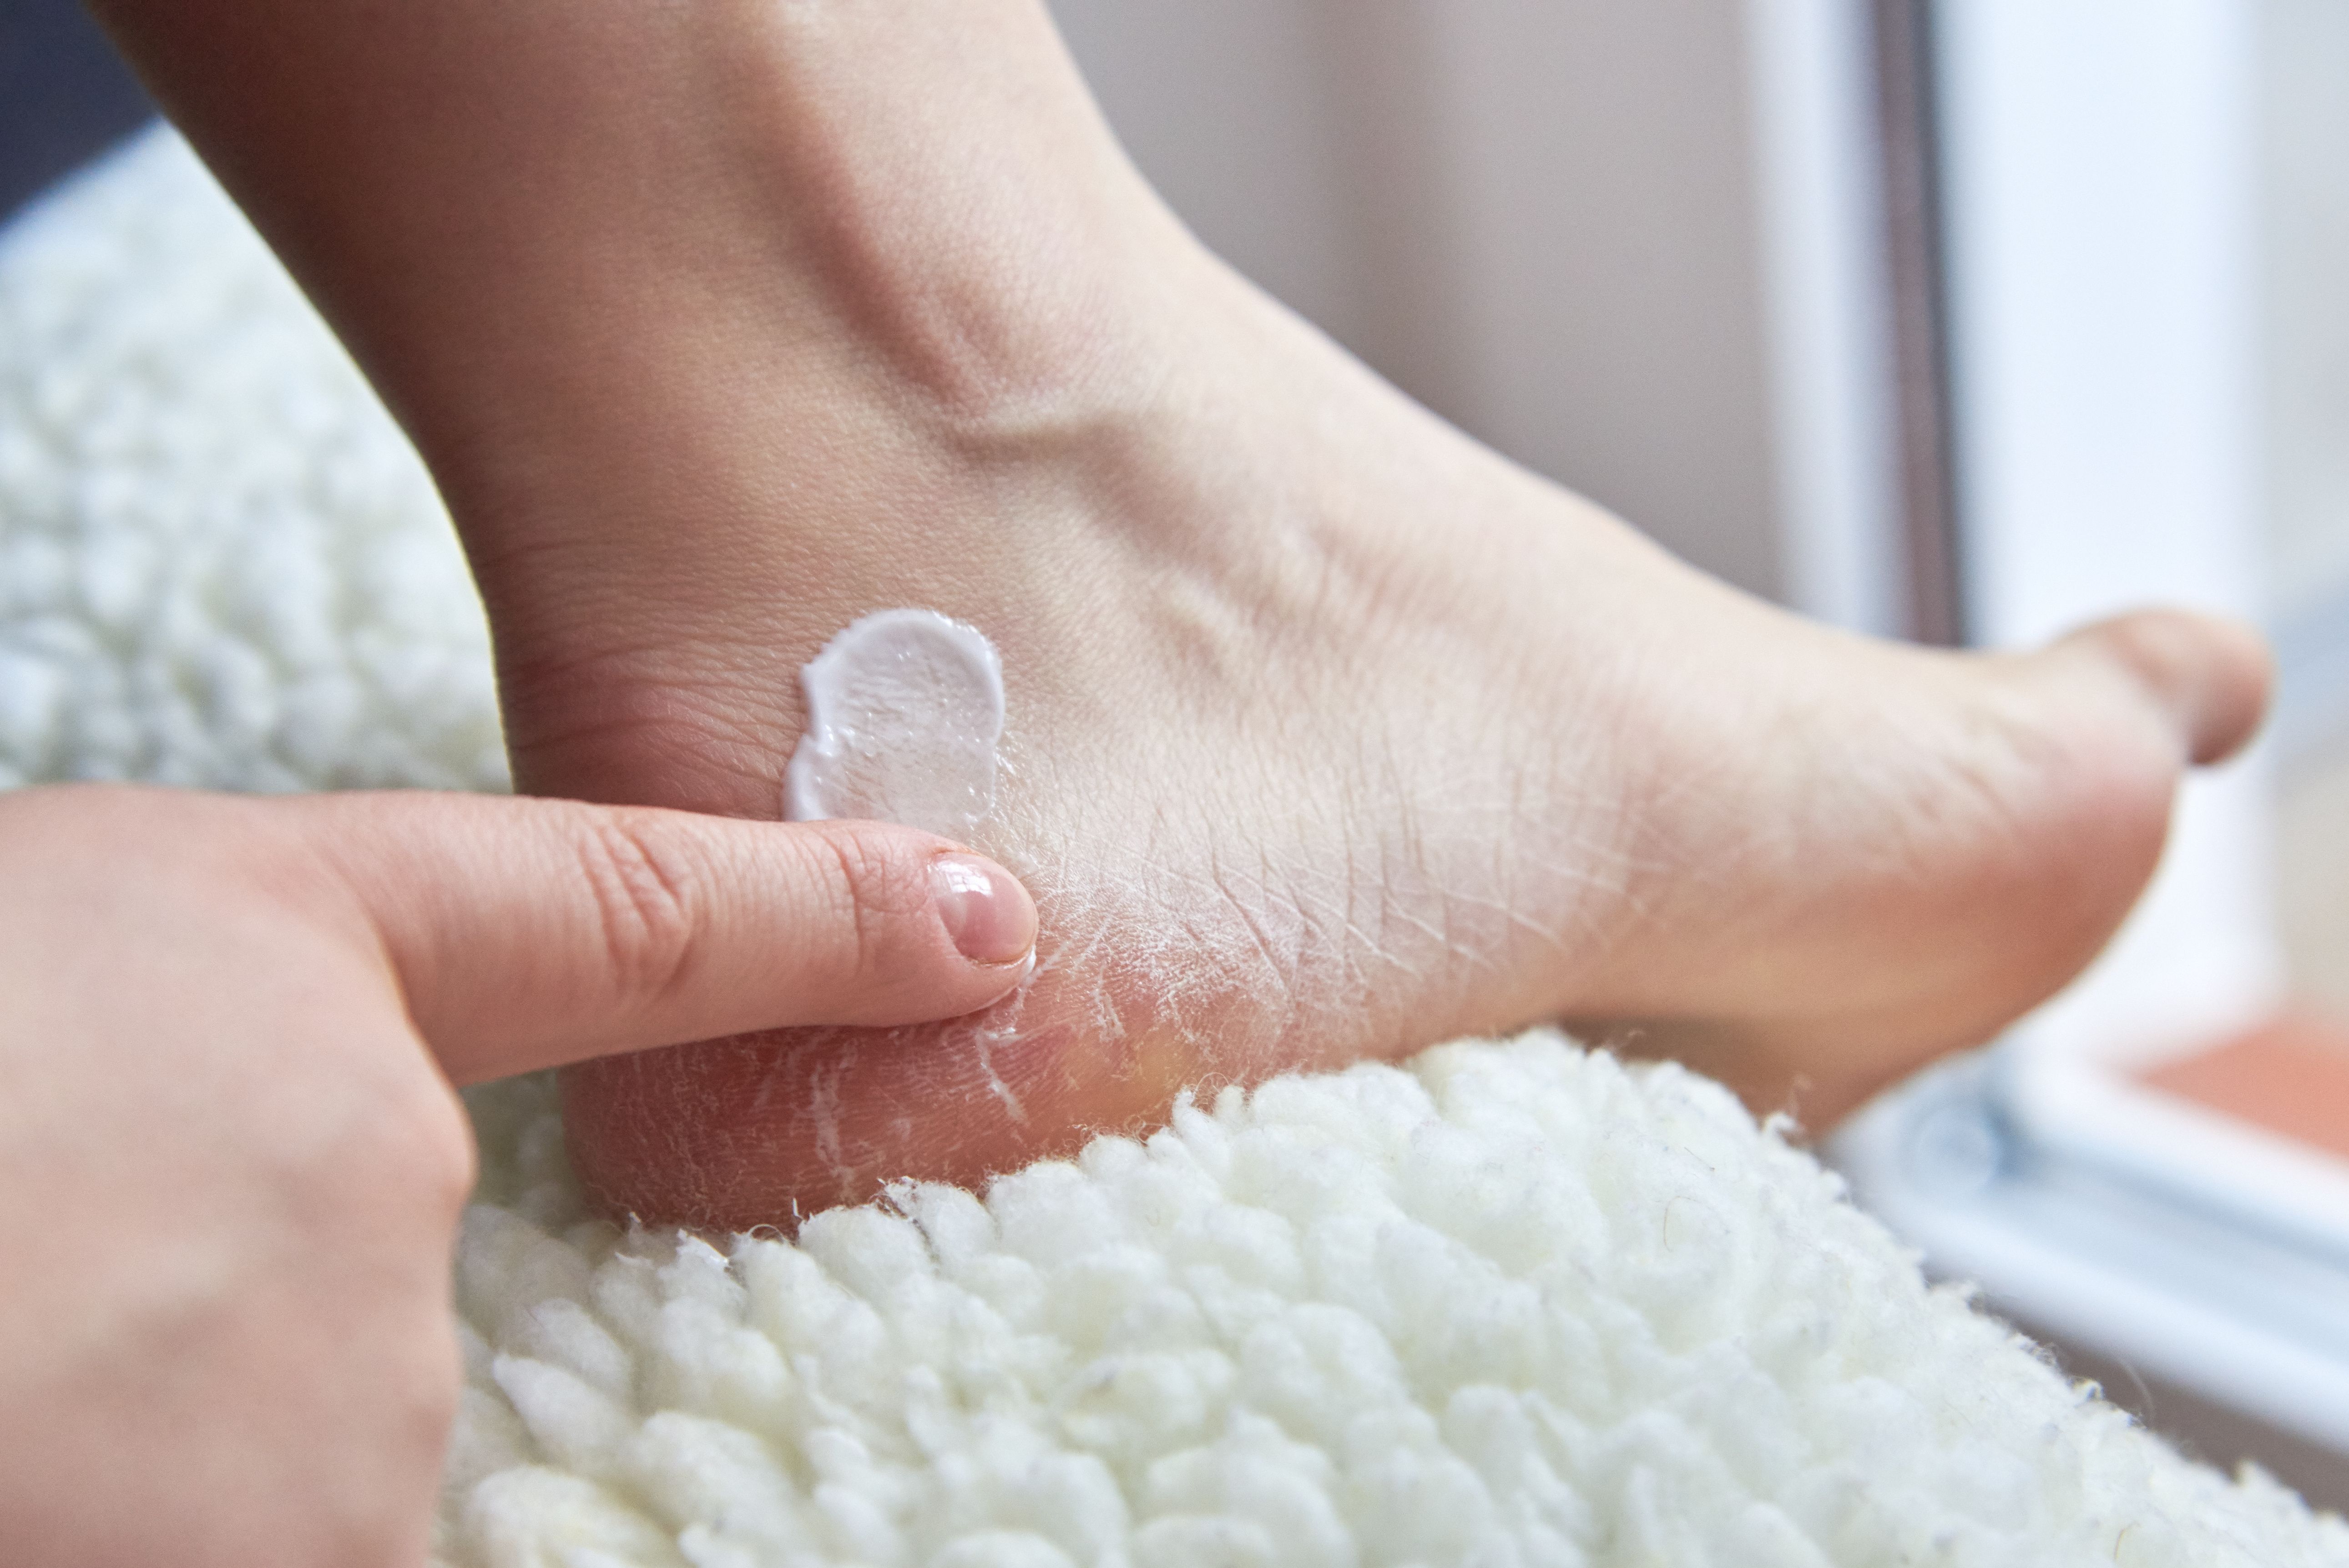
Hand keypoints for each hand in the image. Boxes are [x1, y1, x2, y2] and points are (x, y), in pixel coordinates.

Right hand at [0, 783, 1032, 1567]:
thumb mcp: (13, 992)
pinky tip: (65, 1463)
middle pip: (361, 1317)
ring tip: (24, 1398)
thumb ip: (155, 1086)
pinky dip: (166, 1509)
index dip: (814, 915)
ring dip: (151, 1470)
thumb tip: (204, 1226)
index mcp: (276, 967)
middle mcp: (373, 1171)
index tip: (984, 925)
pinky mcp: (311, 1552)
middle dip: (207, 1353)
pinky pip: (267, 1537)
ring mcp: (344, 1402)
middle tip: (25, 1323)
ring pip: (290, 1479)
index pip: (626, 912)